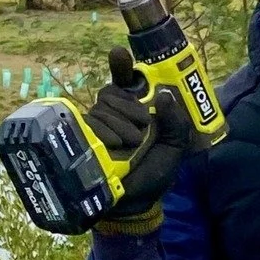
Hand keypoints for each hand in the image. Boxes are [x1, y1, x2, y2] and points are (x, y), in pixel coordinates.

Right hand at [87, 45, 189, 225]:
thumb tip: (165, 95)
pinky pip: (89, 121)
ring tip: (129, 145)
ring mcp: (98, 126)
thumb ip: (177, 122)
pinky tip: (113, 144)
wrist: (133, 206)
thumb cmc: (154, 175)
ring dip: (119, 123)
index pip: (127, 82)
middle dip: (129, 107)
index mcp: (137, 111)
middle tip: (141, 127)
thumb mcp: (175, 148)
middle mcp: (115, 114)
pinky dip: (104, 130)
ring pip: (102, 105)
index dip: (122, 66)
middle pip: (113, 91)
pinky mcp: (83, 138)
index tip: (118, 54)